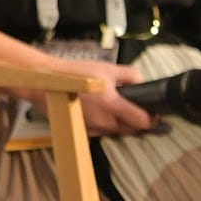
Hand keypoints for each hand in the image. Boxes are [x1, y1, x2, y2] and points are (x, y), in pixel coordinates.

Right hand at [25, 58, 155, 136]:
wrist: (47, 82)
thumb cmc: (75, 72)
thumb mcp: (106, 68)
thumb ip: (129, 75)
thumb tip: (143, 83)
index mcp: (113, 105)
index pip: (143, 122)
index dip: (152, 119)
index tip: (154, 113)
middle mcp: (105, 121)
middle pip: (132, 130)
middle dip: (137, 122)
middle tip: (135, 109)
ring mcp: (94, 129)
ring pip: (117, 132)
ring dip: (122, 124)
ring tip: (117, 110)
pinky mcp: (84, 132)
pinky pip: (103, 132)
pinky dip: (106, 125)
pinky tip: (100, 113)